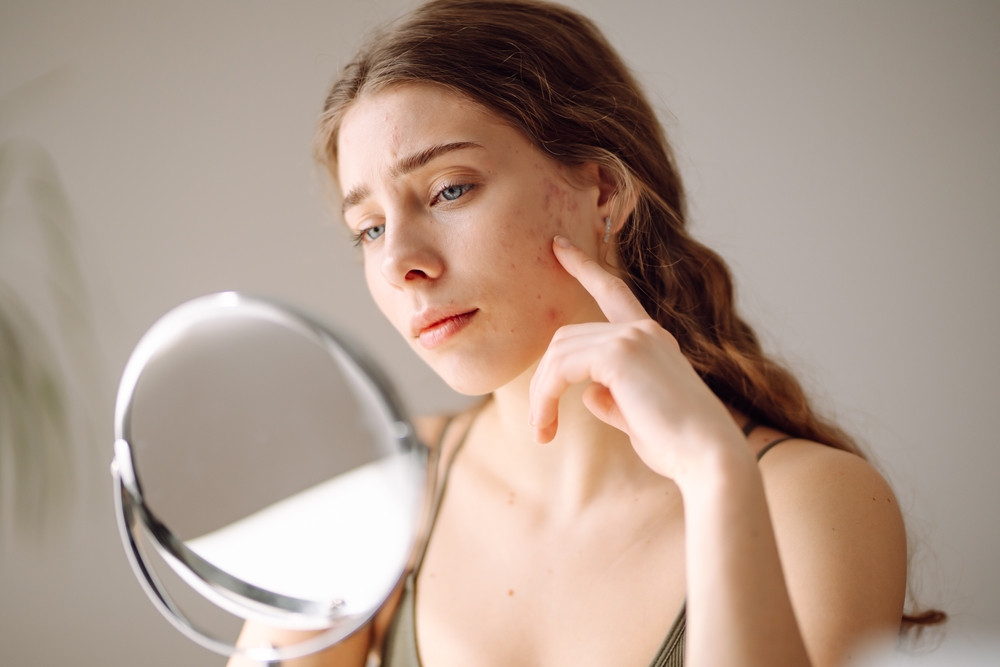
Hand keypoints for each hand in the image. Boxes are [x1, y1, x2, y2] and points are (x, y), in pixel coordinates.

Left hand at [528, 236, 746, 481]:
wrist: (709, 458)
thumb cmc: (679, 448)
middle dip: (543, 382)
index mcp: (652, 340)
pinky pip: (562, 366)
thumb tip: (589, 394)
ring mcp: (633, 337)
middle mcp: (643, 330)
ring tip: (541, 432)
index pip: (612, 291)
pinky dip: (545, 395)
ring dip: (541, 394)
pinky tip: (547, 424)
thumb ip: (613, 401)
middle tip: (539, 427)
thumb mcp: (639, 418)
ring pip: (559, 353)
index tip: (558, 245)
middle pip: (566, 339)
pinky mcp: (621, 353)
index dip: (584, 266)